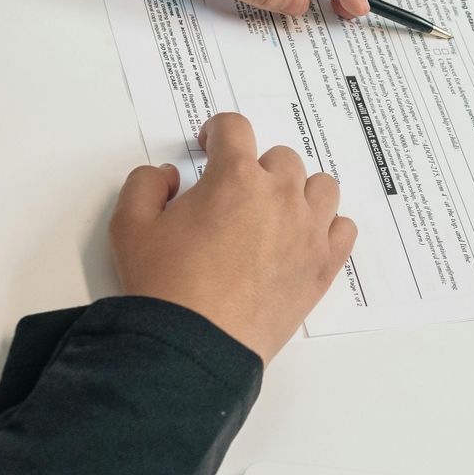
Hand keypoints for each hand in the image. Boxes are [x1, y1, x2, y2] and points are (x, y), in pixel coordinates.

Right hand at [107, 113, 357, 362]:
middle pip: (281, 158)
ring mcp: (308, 231)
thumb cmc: (164, 286)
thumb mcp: (130, 226)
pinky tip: (303, 239)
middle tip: (235, 195)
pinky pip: (343, 228)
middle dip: (255, 168)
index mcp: (236, 178)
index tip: (209, 146)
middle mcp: (280, 196)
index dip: (217, 132)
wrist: (194, 346)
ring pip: (321, 186)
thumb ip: (145, 183)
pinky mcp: (323, 266)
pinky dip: (327, 227)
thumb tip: (170, 175)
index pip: (235, 128)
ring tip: (274, 214)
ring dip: (298, 191)